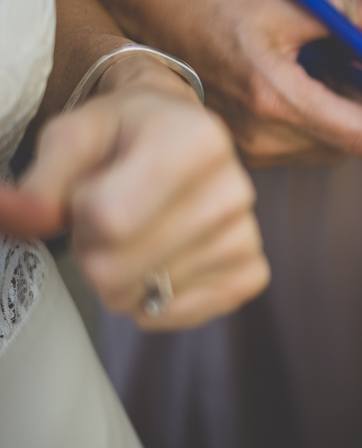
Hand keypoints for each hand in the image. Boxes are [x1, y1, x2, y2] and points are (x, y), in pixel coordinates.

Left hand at [1, 57, 268, 329]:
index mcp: (197, 141)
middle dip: (95, 253)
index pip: (109, 218)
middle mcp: (234, 188)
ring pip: (149, 293)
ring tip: (138, 235)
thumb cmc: (124, 135)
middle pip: (122, 267)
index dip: (80, 215)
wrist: (179, 134)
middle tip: (108, 221)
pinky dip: (158, 303)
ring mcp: (247, 233)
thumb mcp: (75, 136)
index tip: (92, 188)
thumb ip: (40, 180)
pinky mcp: (252, 271)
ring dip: (125, 275)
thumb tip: (16, 216)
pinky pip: (189, 313)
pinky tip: (158, 266)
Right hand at [93, 0, 361, 167]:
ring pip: (332, 148)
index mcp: (277, 97)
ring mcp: (255, 151)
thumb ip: (349, 6)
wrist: (152, 29)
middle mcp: (266, 136)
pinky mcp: (251, 154)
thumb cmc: (214, 12)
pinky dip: (323, 123)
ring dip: (349, 118)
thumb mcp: (288, 2)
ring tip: (335, 75)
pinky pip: (307, 148)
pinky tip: (311, 89)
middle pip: (352, 144)